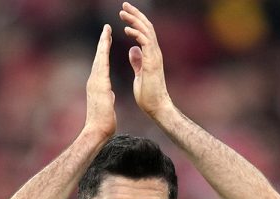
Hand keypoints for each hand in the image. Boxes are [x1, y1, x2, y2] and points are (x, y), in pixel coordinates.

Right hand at [84, 24, 116, 138]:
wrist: (97, 131)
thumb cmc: (103, 123)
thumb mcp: (107, 105)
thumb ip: (107, 96)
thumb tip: (109, 93)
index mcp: (97, 86)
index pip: (102, 65)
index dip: (104, 52)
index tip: (108, 40)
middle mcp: (93, 81)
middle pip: (99, 58)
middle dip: (103, 42)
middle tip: (106, 28)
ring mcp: (94, 82)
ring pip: (99, 58)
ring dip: (103, 43)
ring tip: (107, 30)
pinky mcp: (99, 84)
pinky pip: (102, 65)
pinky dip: (104, 53)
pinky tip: (107, 44)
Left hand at [119, 2, 173, 117]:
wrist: (156, 107)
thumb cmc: (148, 94)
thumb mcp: (140, 73)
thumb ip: (138, 61)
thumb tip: (133, 49)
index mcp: (150, 54)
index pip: (144, 32)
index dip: (135, 21)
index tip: (124, 14)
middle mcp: (154, 52)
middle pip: (146, 27)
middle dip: (135, 14)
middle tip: (124, 5)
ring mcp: (155, 56)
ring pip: (147, 31)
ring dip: (135, 20)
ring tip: (123, 12)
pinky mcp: (152, 62)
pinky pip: (145, 42)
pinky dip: (137, 34)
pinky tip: (126, 29)